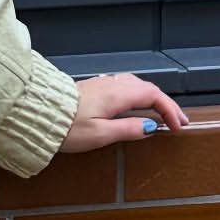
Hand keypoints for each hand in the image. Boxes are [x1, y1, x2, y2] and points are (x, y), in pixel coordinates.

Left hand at [59, 73, 188, 153]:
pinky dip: (140, 95)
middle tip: (178, 121)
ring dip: (154, 98)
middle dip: (166, 104)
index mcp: (117, 94)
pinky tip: (138, 105)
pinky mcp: (95, 88)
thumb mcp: (101, 134)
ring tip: (163, 113)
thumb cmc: (66, 127)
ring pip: (137, 85)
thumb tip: (151, 127)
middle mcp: (112, 84)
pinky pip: (126, 86)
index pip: (153, 95)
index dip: (170, 110)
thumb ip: (128, 129)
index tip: (178, 126)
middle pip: (148, 88)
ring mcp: (103, 84)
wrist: (40, 114)